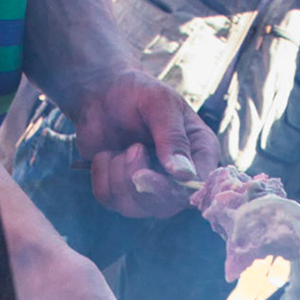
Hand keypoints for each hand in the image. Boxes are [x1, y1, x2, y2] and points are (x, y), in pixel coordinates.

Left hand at [70, 70, 220, 217]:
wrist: (100, 93)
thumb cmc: (135, 92)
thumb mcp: (158, 103)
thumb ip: (173, 137)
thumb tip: (184, 174)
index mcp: (199, 151)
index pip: (197, 186)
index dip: (173, 189)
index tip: (145, 175)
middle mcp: (179, 176)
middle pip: (165, 204)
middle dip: (139, 178)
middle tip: (131, 148)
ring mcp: (152, 189)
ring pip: (134, 207)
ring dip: (118, 174)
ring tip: (122, 147)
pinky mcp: (124, 193)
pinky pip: (110, 202)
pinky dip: (102, 176)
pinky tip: (107, 156)